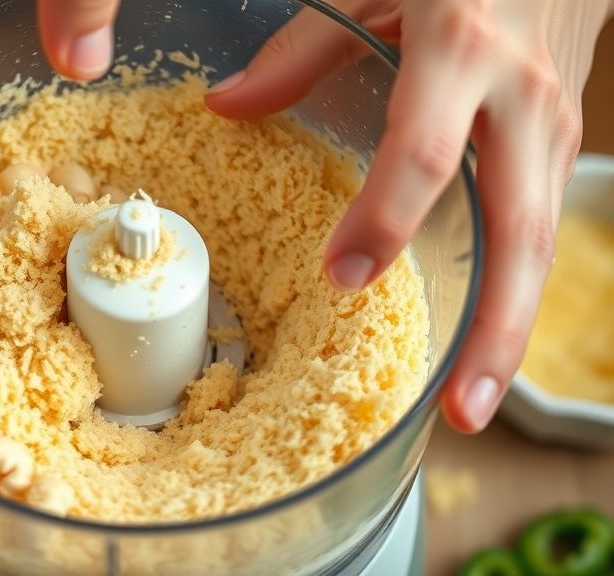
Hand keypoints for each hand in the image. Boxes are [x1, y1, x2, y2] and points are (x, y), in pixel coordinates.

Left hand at [205, 0, 612, 432]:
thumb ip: (302, 51)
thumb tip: (228, 105)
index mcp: (462, 47)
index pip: (425, 154)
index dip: (385, 219)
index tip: (342, 275)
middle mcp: (520, 98)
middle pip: (519, 235)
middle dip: (495, 330)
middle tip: (458, 412)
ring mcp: (553, 124)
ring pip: (539, 244)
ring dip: (512, 329)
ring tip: (472, 403)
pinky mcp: (561, 141)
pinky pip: (534, 225)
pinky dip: (512, 287)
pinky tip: (482, 333)